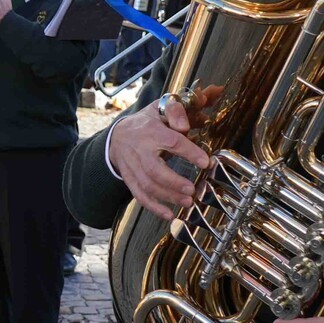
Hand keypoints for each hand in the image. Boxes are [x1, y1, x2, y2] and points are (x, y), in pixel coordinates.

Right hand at [107, 95, 209, 220]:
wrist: (117, 135)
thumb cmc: (147, 122)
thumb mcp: (160, 108)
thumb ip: (176, 111)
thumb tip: (185, 127)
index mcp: (151, 130)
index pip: (171, 142)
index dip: (189, 152)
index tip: (205, 162)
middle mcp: (140, 150)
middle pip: (154, 169)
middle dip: (173, 182)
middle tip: (191, 190)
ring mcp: (133, 166)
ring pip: (148, 185)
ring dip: (168, 196)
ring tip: (187, 202)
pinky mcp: (130, 179)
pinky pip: (140, 195)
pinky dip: (154, 207)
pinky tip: (169, 215)